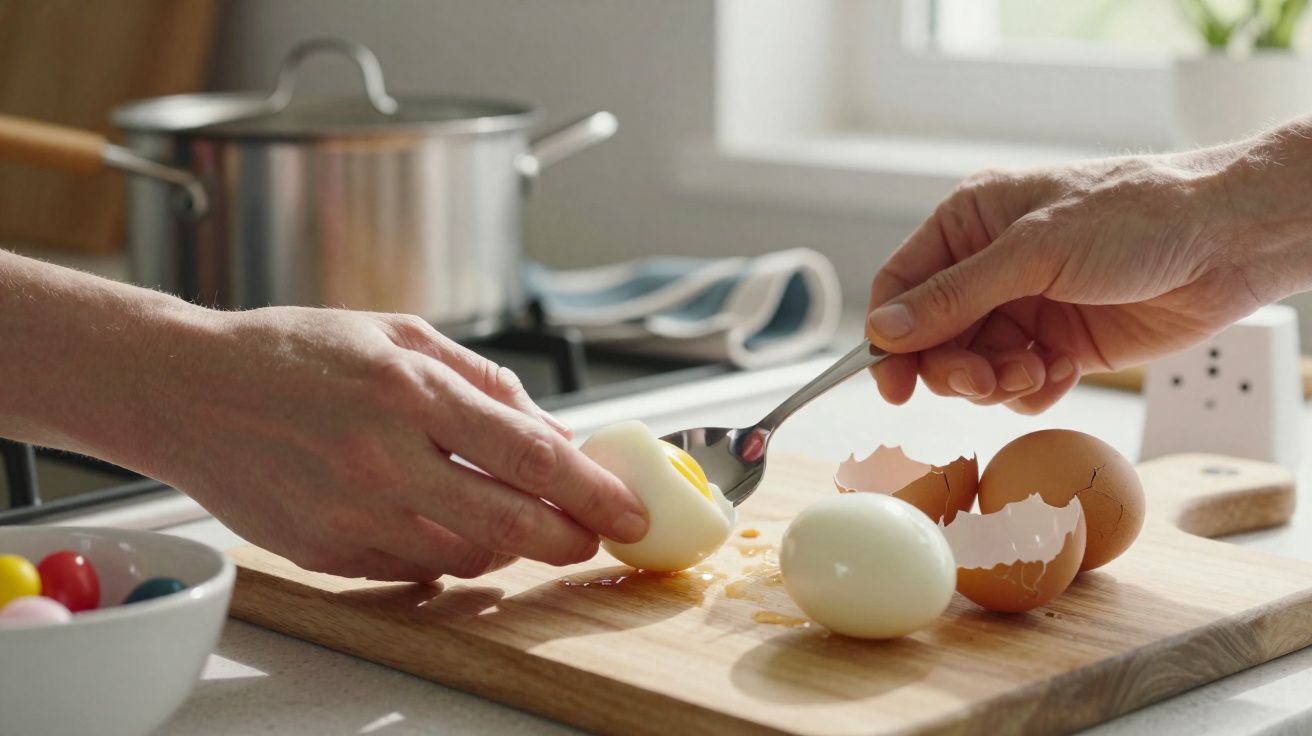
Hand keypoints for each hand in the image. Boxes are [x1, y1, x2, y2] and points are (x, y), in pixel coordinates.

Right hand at [142, 307, 648, 581]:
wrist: (188, 391)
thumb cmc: (295, 353)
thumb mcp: (399, 333)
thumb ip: (483, 382)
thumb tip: (551, 434)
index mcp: (410, 390)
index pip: (529, 456)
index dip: (592, 491)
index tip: (629, 512)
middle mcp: (383, 458)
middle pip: (511, 525)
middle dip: (569, 538)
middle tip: (590, 535)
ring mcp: (351, 513)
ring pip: (468, 556)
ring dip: (507, 544)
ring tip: (509, 515)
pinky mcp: (325, 552)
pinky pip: (414, 569)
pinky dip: (446, 551)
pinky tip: (438, 518)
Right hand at [865, 129, 1311, 413]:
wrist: (1227, 243)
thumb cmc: (1137, 217)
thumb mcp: (1033, 252)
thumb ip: (954, 296)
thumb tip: (885, 330)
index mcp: (970, 223)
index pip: (901, 286)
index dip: (890, 338)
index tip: (892, 384)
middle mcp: (989, 267)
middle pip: (932, 338)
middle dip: (954, 366)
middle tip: (985, 379)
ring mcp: (1024, 308)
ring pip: (973, 367)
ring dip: (996, 381)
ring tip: (1036, 371)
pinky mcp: (1059, 345)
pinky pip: (1018, 386)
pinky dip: (1032, 391)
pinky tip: (1062, 372)